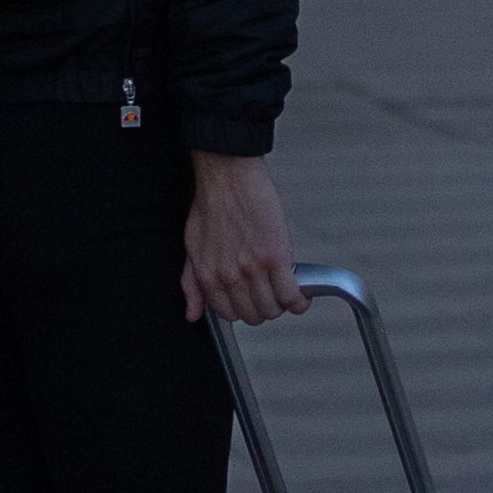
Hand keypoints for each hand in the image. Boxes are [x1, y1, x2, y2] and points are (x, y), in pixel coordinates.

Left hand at [179, 150, 301, 322]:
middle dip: (263, 308)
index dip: (244, 310)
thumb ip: (191, 284)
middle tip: (269, 294)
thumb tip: (193, 313)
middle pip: (254, 315)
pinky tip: (301, 294)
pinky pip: (291, 295)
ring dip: (282, 304)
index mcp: (209, 276)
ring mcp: (254, 269)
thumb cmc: (211, 205)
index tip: (252, 302)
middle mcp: (230, 277)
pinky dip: (299, 300)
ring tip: (285, 291)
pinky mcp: (276, 258)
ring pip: (273, 308)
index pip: (230, 315)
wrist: (228, 177)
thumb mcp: (192, 247)